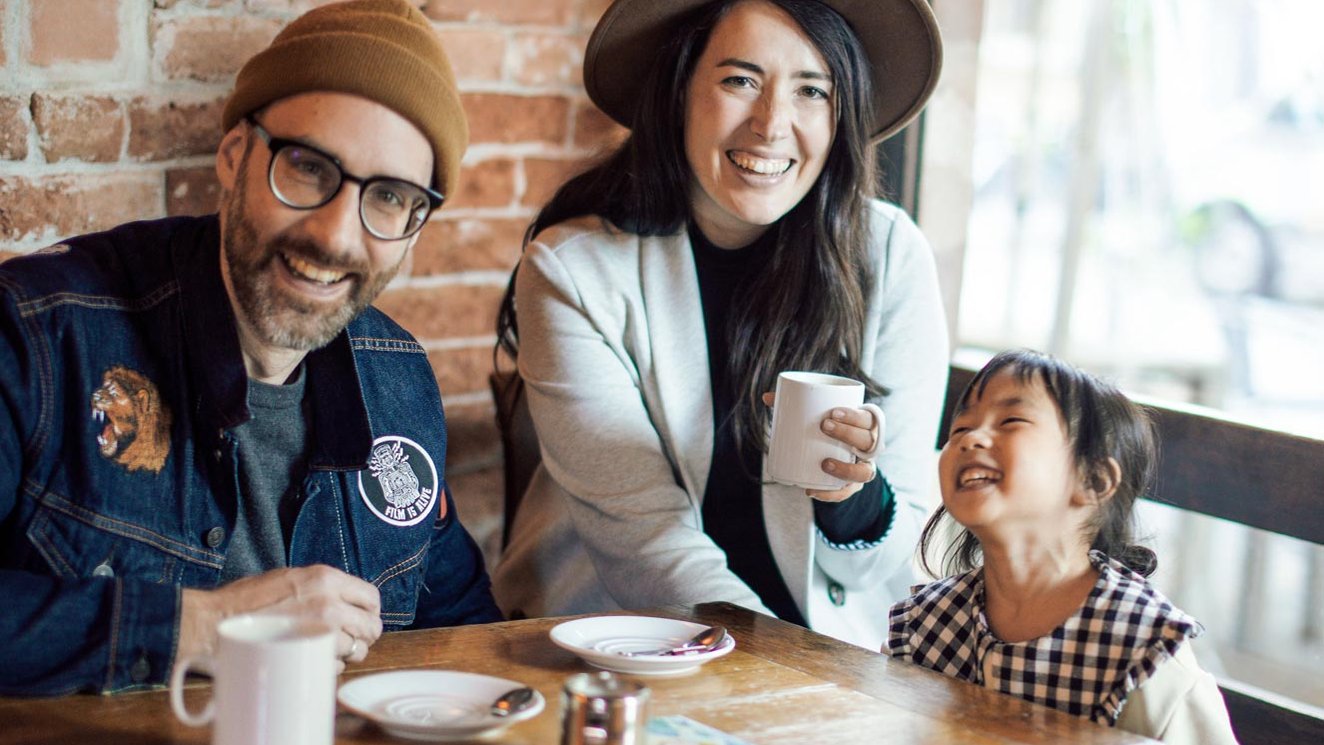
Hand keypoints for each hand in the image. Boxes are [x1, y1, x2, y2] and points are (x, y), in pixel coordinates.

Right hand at [178, 565, 382, 673]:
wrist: (215, 622)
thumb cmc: (246, 601)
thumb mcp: (290, 578)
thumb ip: (322, 588)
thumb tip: (345, 602)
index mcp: (326, 578)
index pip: (371, 597)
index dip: (369, 612)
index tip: (362, 620)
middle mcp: (329, 602)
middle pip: (371, 626)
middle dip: (364, 636)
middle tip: (351, 641)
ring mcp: (321, 630)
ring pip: (356, 649)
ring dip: (346, 654)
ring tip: (324, 650)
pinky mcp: (309, 655)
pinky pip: (336, 667)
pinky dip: (328, 667)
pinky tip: (310, 660)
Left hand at [763, 392, 879, 503]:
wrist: (840, 453)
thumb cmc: (828, 429)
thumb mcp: (818, 416)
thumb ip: (795, 405)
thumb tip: (766, 397)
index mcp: (864, 426)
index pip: (866, 418)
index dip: (853, 415)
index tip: (833, 411)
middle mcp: (868, 447)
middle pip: (867, 440)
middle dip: (848, 433)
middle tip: (825, 427)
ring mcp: (864, 467)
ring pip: (864, 471)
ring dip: (846, 469)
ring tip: (824, 464)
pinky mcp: (854, 485)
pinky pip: (847, 492)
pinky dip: (832, 495)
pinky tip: (813, 491)